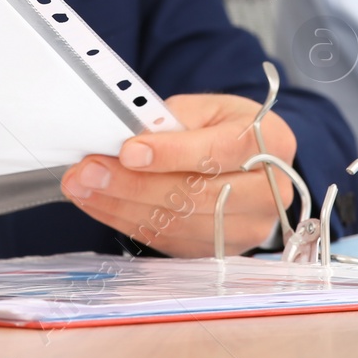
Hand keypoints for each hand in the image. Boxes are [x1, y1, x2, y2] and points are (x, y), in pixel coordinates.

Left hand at [60, 93, 296, 256]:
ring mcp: (248, 229)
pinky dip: (127, 222)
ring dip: (121, 206)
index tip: (128, 151)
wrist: (246, 161)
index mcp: (274, 143)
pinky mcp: (222, 251)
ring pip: (178, 223)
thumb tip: (128, 140)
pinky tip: (99, 203)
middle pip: (197, 195)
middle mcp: (270, 193)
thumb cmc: (223, 127)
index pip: (220, 152)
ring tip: (83, 186)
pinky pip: (168, 240)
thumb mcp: (206, 107)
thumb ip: (173, 120)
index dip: (172, 153)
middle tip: (88, 170)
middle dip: (134, 184)